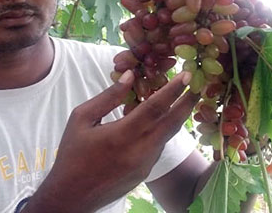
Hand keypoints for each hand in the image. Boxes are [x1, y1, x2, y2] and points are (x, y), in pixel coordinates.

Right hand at [23, 70, 197, 212]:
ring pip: (168, 135)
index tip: (187, 75)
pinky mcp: (145, 173)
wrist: (71, 195)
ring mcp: (145, 164)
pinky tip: (161, 120)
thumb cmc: (72, 153)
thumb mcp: (81, 118)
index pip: (156, 107)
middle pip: (172, 123)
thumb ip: (109, 96)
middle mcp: (139, 151)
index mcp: (122, 134)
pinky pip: (159, 146)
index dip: (174, 90)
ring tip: (184, 98)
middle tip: (200, 86)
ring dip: (177, 117)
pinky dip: (163, 131)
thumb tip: (130, 75)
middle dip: (188, 103)